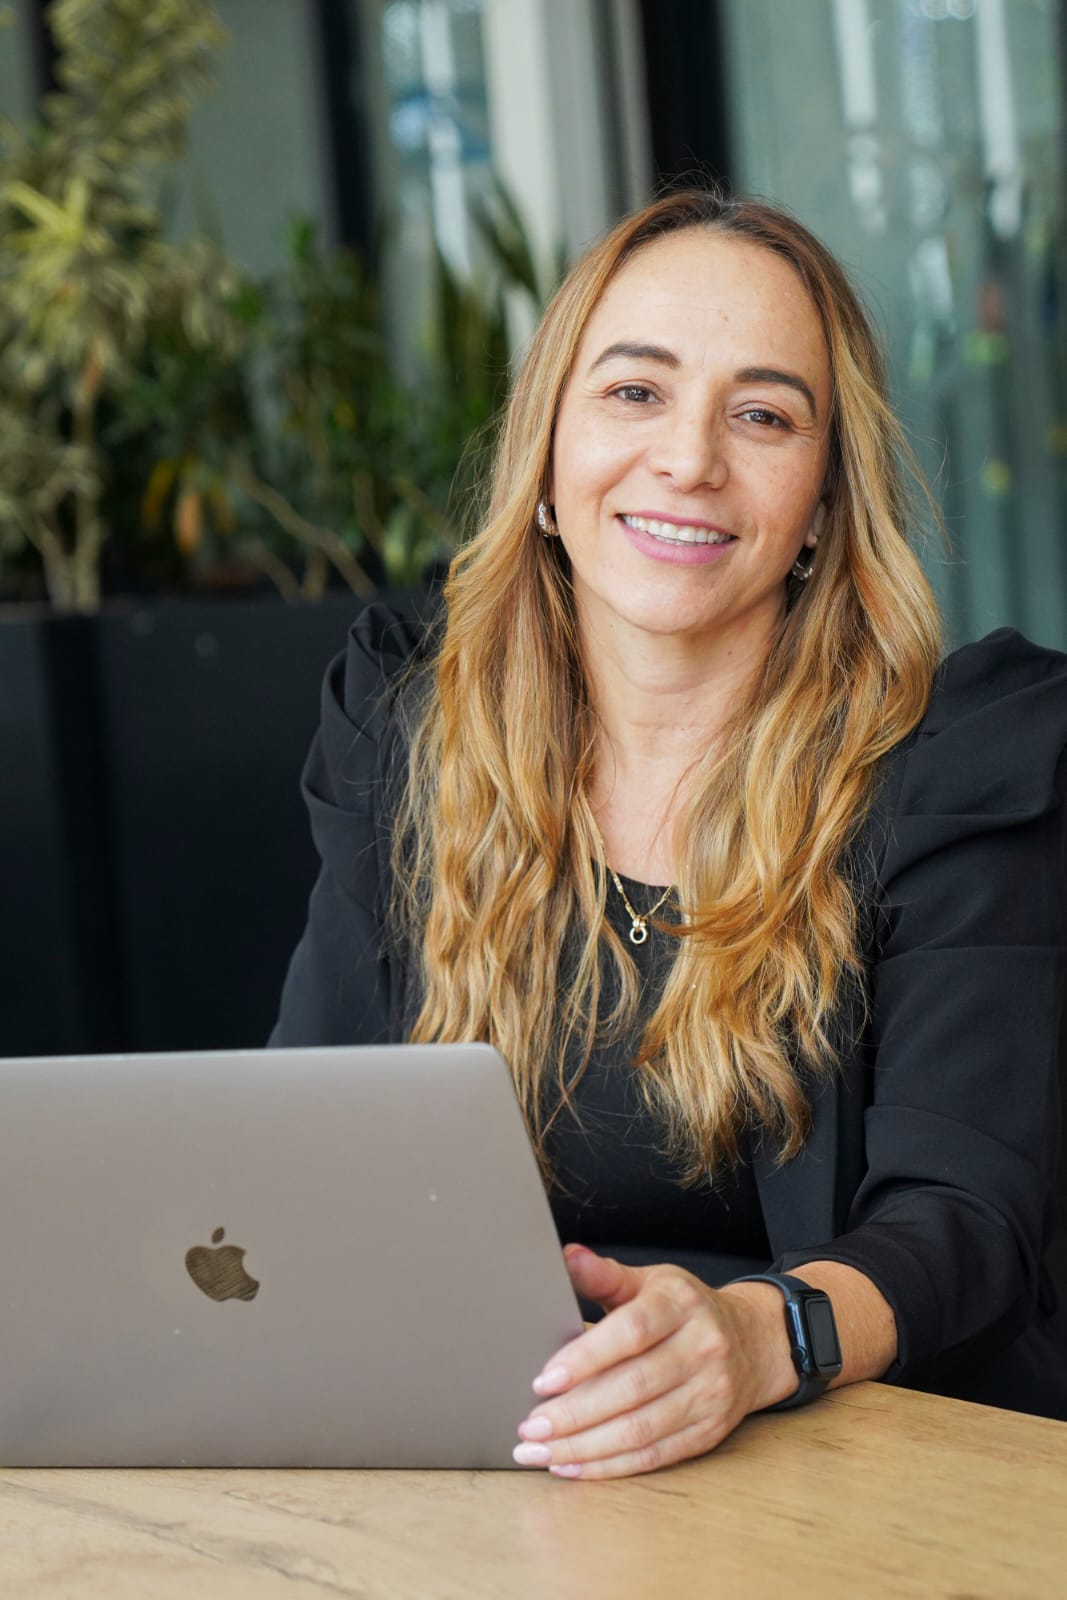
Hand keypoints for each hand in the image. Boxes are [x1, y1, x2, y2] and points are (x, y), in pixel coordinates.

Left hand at [514, 1244, 794, 1479]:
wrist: (751, 1342)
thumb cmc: (684, 1310)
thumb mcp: (650, 1282)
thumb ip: (605, 1276)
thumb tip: (566, 1257)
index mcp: (681, 1304)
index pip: (632, 1332)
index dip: (585, 1358)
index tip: (543, 1380)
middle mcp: (702, 1348)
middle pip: (632, 1388)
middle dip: (574, 1414)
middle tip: (529, 1428)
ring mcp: (710, 1393)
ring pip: (640, 1430)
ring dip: (584, 1447)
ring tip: (541, 1452)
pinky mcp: (709, 1431)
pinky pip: (654, 1455)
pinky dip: (609, 1465)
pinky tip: (573, 1465)